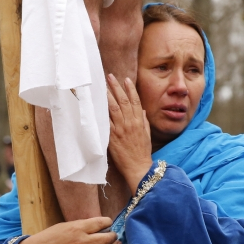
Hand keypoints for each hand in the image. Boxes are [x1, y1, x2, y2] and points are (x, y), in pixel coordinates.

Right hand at [14, 217, 117, 243]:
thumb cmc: (52, 235)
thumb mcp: (67, 225)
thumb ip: (83, 225)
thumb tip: (97, 225)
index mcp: (79, 227)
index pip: (100, 223)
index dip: (108, 222)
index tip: (109, 222)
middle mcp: (84, 240)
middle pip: (107, 238)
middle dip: (113, 235)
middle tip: (114, 234)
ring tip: (117, 243)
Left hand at [106, 74, 153, 191]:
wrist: (138, 167)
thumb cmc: (142, 152)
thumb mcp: (147, 134)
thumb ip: (143, 121)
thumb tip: (141, 110)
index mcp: (139, 122)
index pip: (135, 101)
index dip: (130, 89)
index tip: (126, 79)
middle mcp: (130, 123)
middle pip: (123, 101)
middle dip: (116, 87)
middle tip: (110, 76)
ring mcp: (120, 129)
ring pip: (113, 108)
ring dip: (108, 95)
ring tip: (102, 85)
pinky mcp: (112, 136)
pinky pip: (106, 121)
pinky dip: (101, 112)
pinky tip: (97, 103)